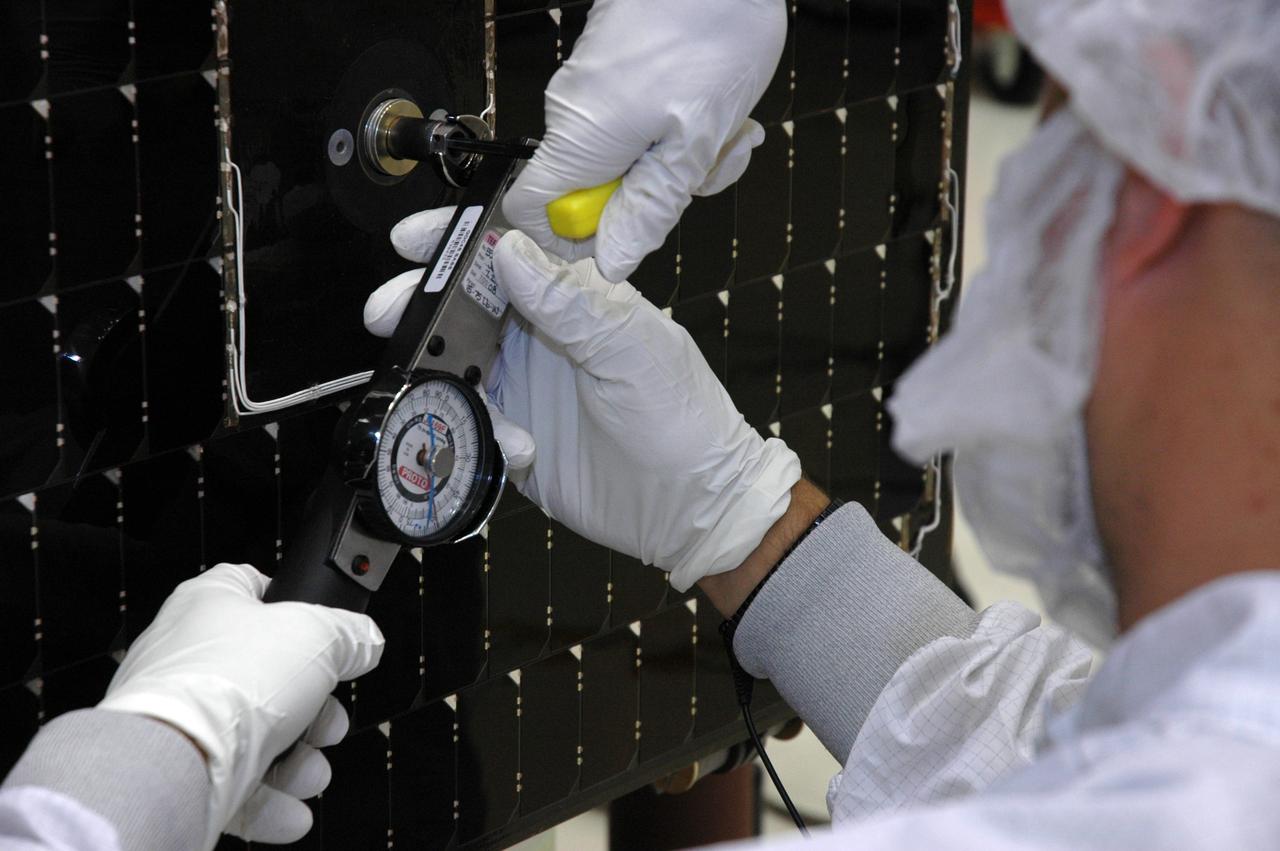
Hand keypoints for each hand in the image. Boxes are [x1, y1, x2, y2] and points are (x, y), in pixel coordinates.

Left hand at [98, 563, 384, 849]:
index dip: (296, 608)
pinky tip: (293, 810)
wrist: (179, 757)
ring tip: (312, 772)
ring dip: (297, 761)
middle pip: (269, 676)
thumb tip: (366, 641)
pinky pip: (234, 783)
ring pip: (255, 735)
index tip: (327, 632)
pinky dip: (270, 800)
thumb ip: (351, 634)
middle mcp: (189, 657)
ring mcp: (181, 715)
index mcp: (210, 604)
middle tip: (330, 721)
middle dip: (313, 708)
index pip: (255, 589)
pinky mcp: (179, 766)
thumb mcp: (319, 634)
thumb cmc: (229, 681)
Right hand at [366, 210, 800, 588]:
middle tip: (389, 310)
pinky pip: (469, 420)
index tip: (415, 239)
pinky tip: (517, 446)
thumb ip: (570, 300)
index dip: (458, 239)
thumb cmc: (682, 419)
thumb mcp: (631, 348)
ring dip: (434, 366)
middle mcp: (544, 335)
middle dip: (422, 302)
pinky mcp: (514, 436)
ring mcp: (526, 385)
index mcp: (577, 298)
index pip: (510, 249)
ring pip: (457, 360)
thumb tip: (508, 251)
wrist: (690, 507)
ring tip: (427, 377)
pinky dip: (475, 429)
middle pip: (466, 303)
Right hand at [501, 0, 786, 282]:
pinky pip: (637, 125)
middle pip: (593, 191)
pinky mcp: (613, 72)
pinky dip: (678, 126)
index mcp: (581, 138)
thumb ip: (650, 207)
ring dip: (680, 159)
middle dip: (653, 195)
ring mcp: (593, 89)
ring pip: (626, 159)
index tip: (624, 234)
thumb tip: (614, 258)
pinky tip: (713, 103)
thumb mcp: (695, 143)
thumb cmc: (714, 31)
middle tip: (702, 167)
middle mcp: (574, 112)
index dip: (574, 239)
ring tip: (722, 129)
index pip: (532, 214)